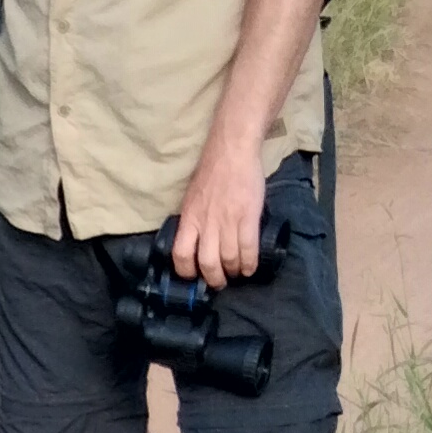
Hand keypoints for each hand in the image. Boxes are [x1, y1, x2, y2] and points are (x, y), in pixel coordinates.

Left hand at [172, 135, 267, 289]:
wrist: (232, 150)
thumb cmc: (213, 171)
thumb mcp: (193, 197)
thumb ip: (194, 219)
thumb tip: (198, 239)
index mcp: (190, 217)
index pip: (181, 253)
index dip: (186, 271)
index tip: (194, 276)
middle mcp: (206, 222)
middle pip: (207, 263)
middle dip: (214, 278)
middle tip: (220, 282)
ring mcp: (227, 220)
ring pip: (229, 259)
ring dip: (234, 271)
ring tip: (237, 273)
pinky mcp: (247, 216)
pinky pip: (248, 248)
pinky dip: (250, 263)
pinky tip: (251, 267)